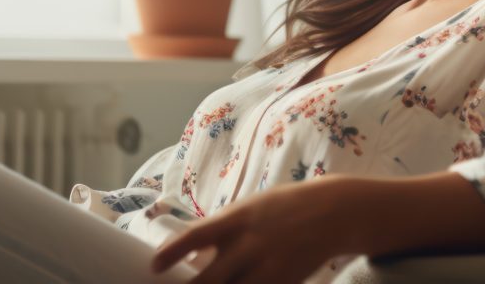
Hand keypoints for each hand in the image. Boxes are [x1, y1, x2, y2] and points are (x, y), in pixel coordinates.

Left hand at [149, 177, 347, 282]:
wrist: (330, 212)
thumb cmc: (284, 207)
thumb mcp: (251, 207)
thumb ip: (223, 230)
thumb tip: (190, 253)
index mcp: (238, 218)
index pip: (197, 235)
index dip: (172, 252)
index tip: (154, 266)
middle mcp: (250, 244)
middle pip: (209, 280)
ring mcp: (267, 268)